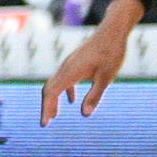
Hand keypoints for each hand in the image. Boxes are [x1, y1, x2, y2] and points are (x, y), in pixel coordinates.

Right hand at [41, 0, 138, 121]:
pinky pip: (64, 79)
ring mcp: (69, 64)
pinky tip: (72, 101)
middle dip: (47, 106)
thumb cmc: (111, 53)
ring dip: (54, 99)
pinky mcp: (75, 62)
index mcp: (70, 72)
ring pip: (55, 83)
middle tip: (46, 123)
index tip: (45, 124)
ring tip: (55, 115)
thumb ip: (94, 96)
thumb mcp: (106, 78)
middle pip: (49, 89)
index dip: (46, 109)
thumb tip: (84, 114)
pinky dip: (64, 92)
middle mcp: (66, 68)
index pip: (51, 93)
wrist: (112, 32)